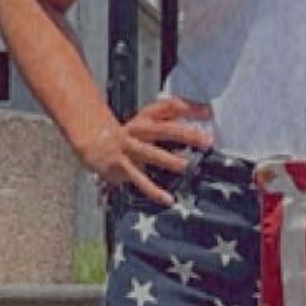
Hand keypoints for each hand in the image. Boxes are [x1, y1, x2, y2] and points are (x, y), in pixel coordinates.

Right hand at [81, 96, 211, 206]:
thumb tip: (205, 111)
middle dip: (185, 135)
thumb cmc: (132, 135)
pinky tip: (167, 198)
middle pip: (162, 129)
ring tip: (185, 166)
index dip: (188, 108)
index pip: (168, 106)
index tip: (207, 112)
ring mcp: (129, 148)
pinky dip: (153, 190)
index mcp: (146, 116)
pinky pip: (139, 179)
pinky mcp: (122, 166)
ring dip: (168, 160)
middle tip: (206, 141)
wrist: (98, 144)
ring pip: (150, 153)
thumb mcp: (149, 120)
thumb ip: (174, 116)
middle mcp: (138, 130)